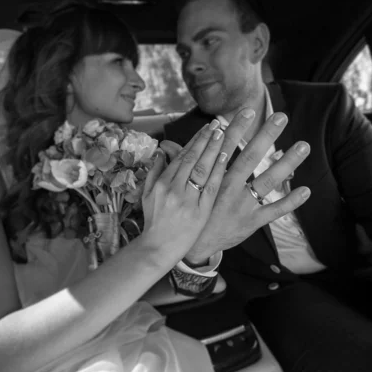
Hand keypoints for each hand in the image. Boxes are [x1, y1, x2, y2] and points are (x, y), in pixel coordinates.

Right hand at [140, 119, 226, 264]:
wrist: (158, 248)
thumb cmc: (154, 221)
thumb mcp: (147, 194)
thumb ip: (154, 171)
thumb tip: (162, 150)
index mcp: (162, 183)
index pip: (181, 156)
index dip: (195, 140)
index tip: (206, 127)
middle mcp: (174, 189)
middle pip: (193, 158)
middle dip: (206, 139)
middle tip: (218, 123)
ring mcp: (188, 200)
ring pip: (202, 169)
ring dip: (213, 149)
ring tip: (223, 133)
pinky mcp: (200, 211)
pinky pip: (211, 187)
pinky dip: (217, 170)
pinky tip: (224, 156)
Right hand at [162, 108, 310, 263]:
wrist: (192, 246)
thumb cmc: (187, 213)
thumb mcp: (179, 188)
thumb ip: (178, 164)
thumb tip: (166, 146)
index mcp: (212, 178)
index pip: (225, 148)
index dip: (236, 129)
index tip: (247, 111)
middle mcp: (229, 188)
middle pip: (250, 158)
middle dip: (265, 136)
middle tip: (281, 116)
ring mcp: (242, 205)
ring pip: (267, 181)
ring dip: (286, 163)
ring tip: (303, 145)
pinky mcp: (252, 222)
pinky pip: (274, 211)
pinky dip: (290, 202)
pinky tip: (306, 190)